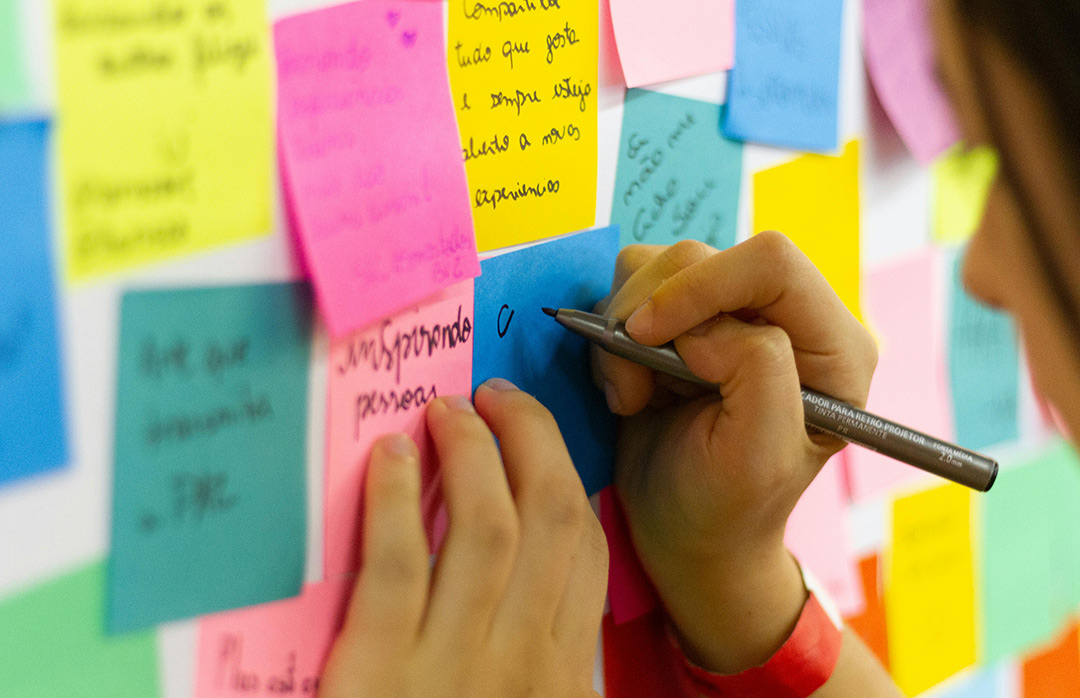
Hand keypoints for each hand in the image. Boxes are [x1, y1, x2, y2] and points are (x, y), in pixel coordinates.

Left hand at [319, 381, 607, 697]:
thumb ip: (530, 653)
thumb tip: (525, 576)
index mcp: (561, 675)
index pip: (587, 550)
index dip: (567, 476)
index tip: (536, 440)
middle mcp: (521, 660)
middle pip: (550, 518)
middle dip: (531, 437)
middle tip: (496, 396)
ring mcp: (453, 664)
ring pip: (485, 528)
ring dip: (470, 452)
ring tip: (446, 410)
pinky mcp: (381, 672)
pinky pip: (398, 565)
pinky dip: (396, 499)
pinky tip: (390, 457)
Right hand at [593, 234, 877, 672]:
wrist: (686, 533)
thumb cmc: (727, 507)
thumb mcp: (757, 456)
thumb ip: (756, 372)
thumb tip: (705, 328)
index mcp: (833, 345)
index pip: (771, 262)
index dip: (701, 286)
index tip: (646, 336)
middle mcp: (786, 317)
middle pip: (703, 255)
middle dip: (651, 313)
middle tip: (633, 385)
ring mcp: (730, 313)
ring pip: (659, 264)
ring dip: (624, 327)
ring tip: (633, 394)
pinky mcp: (683, 319)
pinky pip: (630, 286)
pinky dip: (611, 334)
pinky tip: (629, 386)